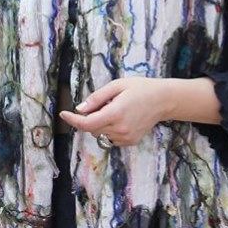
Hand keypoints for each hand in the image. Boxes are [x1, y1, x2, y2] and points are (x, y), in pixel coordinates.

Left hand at [57, 76, 174, 147]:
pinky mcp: (130, 142)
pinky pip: (110, 137)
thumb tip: (80, 109)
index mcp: (115, 113)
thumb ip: (96, 98)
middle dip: (89, 117)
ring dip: (100, 123)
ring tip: (115, 109)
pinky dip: (109, 129)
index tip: (63, 114)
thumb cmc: (140, 88)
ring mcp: (126, 137)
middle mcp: (120, 129)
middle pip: (91, 129)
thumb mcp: (116, 85)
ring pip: (100, 133)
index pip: (86, 123)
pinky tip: (121, 118)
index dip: (72, 120)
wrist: (164, 100)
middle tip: (102, 103)